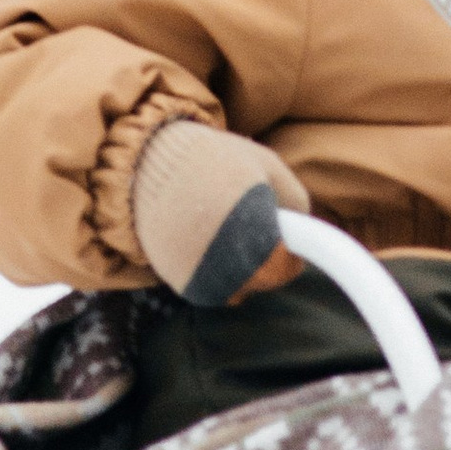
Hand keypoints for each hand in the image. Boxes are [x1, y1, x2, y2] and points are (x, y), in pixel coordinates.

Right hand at [129, 120, 309, 305]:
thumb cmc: (216, 159)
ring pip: (235, 290)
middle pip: (261, 281)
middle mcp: (231, 269)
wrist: (148, 163)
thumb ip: (294, 201)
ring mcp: (201, 280)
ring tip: (226, 231)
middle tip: (252, 227)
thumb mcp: (267, 166)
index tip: (284, 236)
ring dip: (238, 270)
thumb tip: (301, 231)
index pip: (286, 268)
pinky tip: (204, 240)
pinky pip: (208, 287)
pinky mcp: (178, 283)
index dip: (290, 252)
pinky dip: (212, 271)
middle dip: (264, 259)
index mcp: (258, 239)